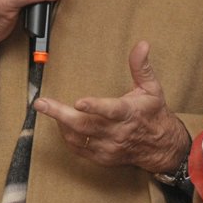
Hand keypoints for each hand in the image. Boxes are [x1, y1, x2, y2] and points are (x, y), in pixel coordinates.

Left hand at [33, 41, 190, 173]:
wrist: (161, 147)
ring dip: (60, 123)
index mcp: (129, 113)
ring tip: (48, 108)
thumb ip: (141, 67)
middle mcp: (117, 133)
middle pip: (85, 125)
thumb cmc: (153, 114)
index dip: (94, 107)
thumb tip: (141, 45)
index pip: (110, 111)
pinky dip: (67, 136)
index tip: (78, 102)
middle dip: (60, 114)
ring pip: (78, 137)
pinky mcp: (102, 157)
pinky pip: (78, 148)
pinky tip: (61, 123)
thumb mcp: (152, 88)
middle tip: (42, 103)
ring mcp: (108, 147)